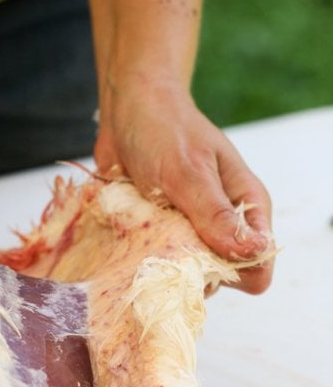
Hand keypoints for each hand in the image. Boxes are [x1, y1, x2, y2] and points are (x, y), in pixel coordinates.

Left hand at [94, 77, 273, 293]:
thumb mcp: (189, 171)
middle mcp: (223, 224)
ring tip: (142, 232)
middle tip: (162, 241)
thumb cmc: (165, 130)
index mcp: (246, 206)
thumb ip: (216, 214)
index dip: (233, 271)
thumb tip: (255, 251)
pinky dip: (142, 254)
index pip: (258, 261)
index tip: (197, 259)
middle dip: (191, 269)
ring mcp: (191, 230)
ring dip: (162, 262)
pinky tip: (129, 233)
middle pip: (219, 275)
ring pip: (185, 272)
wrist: (128, 110)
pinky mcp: (162, 232)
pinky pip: (156, 261)